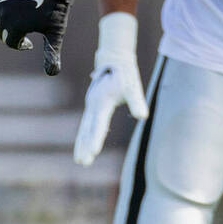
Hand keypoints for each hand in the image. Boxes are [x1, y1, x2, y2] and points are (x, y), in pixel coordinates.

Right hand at [0, 0, 77, 75]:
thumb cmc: (56, 6)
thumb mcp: (55, 32)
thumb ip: (51, 53)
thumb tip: (52, 74)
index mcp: (14, 28)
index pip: (11, 43)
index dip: (20, 45)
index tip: (30, 44)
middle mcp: (2, 16)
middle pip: (0, 32)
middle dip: (9, 35)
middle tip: (22, 32)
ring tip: (6, 24)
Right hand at [72, 13, 147, 164]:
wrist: (114, 60)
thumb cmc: (125, 74)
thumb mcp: (133, 87)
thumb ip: (137, 102)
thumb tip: (143, 117)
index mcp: (102, 101)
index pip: (98, 124)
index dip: (96, 139)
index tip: (93, 152)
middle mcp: (93, 104)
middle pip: (87, 129)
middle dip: (84, 146)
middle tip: (82, 162)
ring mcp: (91, 105)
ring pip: (84, 128)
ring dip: (82, 143)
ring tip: (79, 161)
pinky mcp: (93, 106)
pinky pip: (87, 124)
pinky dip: (85, 136)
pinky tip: (85, 147)